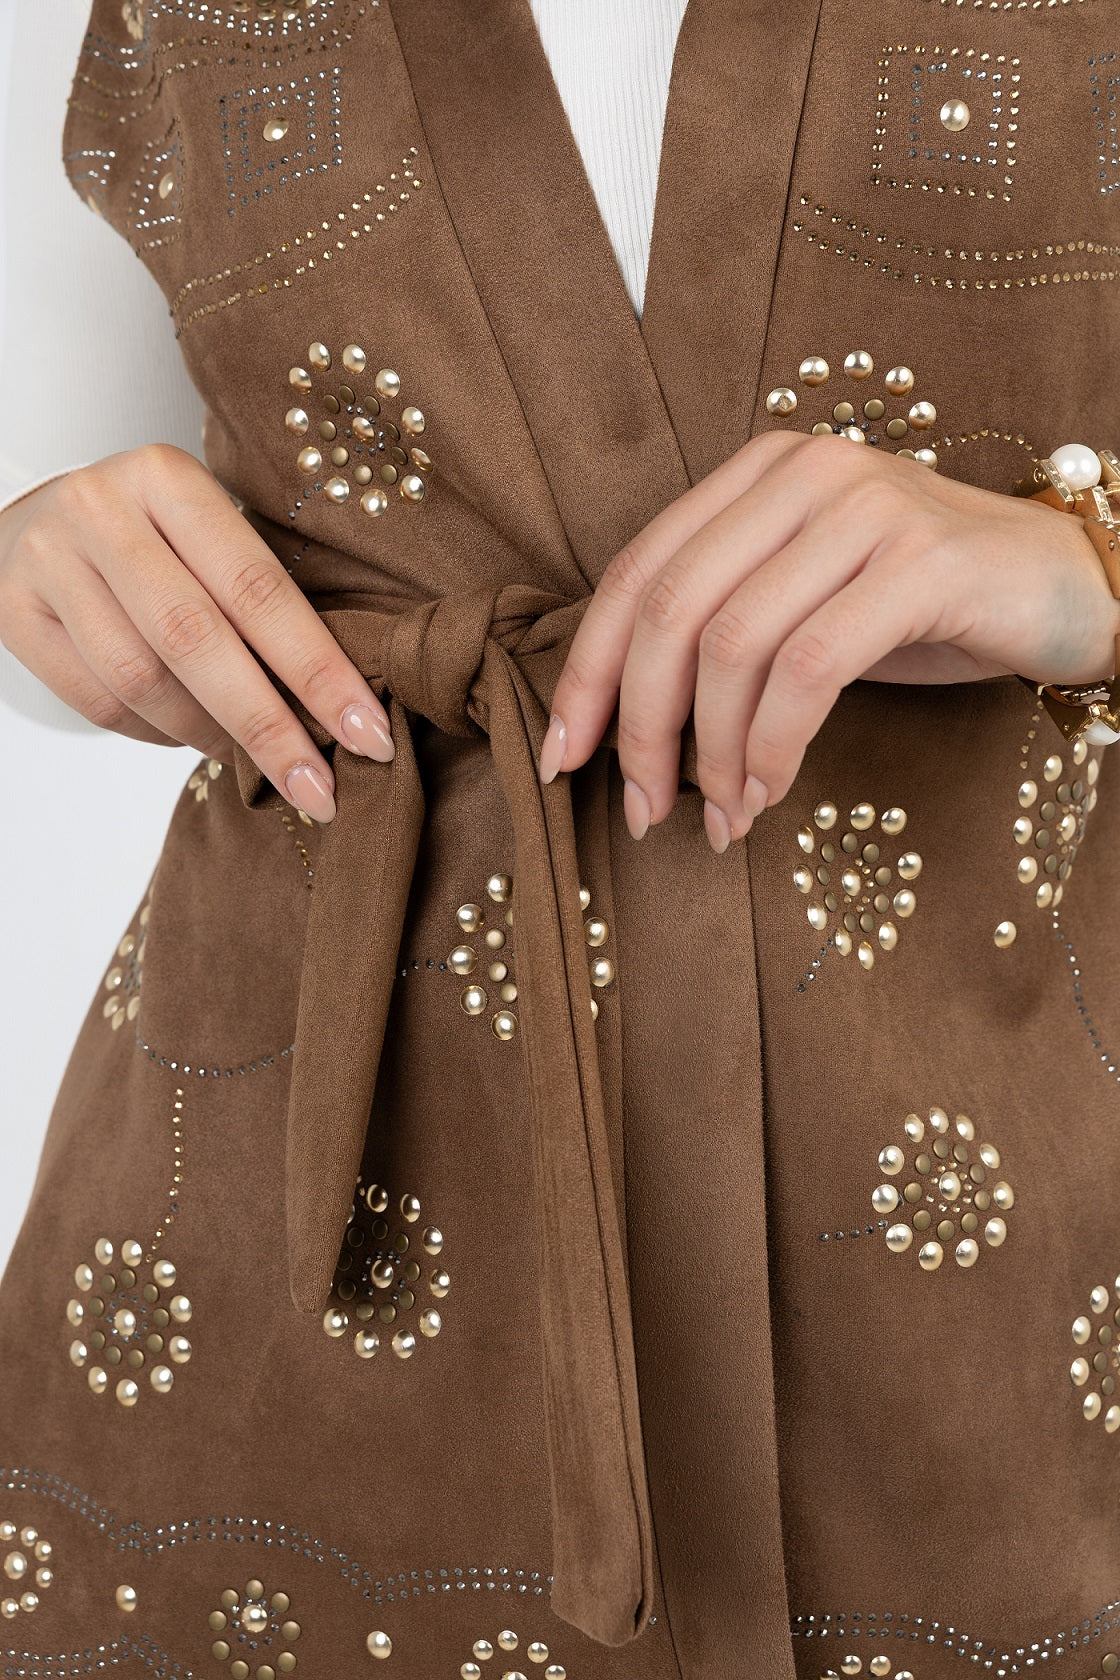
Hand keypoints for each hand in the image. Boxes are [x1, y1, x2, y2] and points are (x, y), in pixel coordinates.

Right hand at [0, 445, 395, 822]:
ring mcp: (49, 559)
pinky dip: (154, 734)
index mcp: (170, 479)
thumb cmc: (153, 538)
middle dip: (269, 726)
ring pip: (141, 679)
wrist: (34, 520)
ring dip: (208, 735)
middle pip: (197, 640)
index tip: (369, 734)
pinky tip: (185, 736)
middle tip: (320, 788)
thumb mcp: (206, 535)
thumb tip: (344, 708)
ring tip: (250, 759)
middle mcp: (102, 509)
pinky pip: (97, 701)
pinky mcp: (11, 608)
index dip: (318, 671)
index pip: (259, 588)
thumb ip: (259, 598)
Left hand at [537, 430, 1119, 850]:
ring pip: (733, 644)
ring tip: (721, 817)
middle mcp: (801, 474)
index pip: (637, 573)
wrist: (1068, 585)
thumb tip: (623, 726)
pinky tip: (771, 791)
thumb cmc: (921, 605)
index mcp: (756, 475)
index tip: (562, 757)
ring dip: (714, 753)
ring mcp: (863, 509)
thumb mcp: (805, 602)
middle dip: (639, 726)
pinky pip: (810, 669)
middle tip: (641, 808)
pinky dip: (774, 746)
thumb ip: (723, 629)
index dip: (587, 672)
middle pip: (671, 610)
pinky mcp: (920, 562)